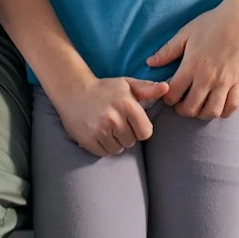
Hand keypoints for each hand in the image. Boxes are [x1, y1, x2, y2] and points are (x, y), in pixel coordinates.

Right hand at [52, 75, 166, 157]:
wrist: (72, 90)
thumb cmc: (103, 88)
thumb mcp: (126, 84)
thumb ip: (147, 88)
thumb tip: (166, 88)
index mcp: (127, 105)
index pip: (146, 132)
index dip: (140, 128)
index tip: (131, 122)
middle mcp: (114, 118)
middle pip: (131, 142)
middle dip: (126, 134)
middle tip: (116, 122)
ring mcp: (100, 130)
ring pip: (118, 149)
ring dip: (114, 141)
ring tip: (106, 127)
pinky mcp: (88, 140)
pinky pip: (104, 153)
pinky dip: (103, 146)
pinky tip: (98, 133)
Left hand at [145, 0, 238, 119]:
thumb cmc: (212, 23)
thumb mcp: (186, 33)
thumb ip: (167, 51)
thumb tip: (150, 63)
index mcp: (191, 66)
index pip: (173, 94)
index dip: (166, 98)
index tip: (168, 94)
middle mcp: (207, 78)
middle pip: (190, 109)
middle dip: (181, 109)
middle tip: (181, 102)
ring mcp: (224, 83)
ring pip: (211, 112)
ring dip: (201, 113)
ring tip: (198, 105)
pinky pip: (232, 107)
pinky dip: (224, 111)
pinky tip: (217, 104)